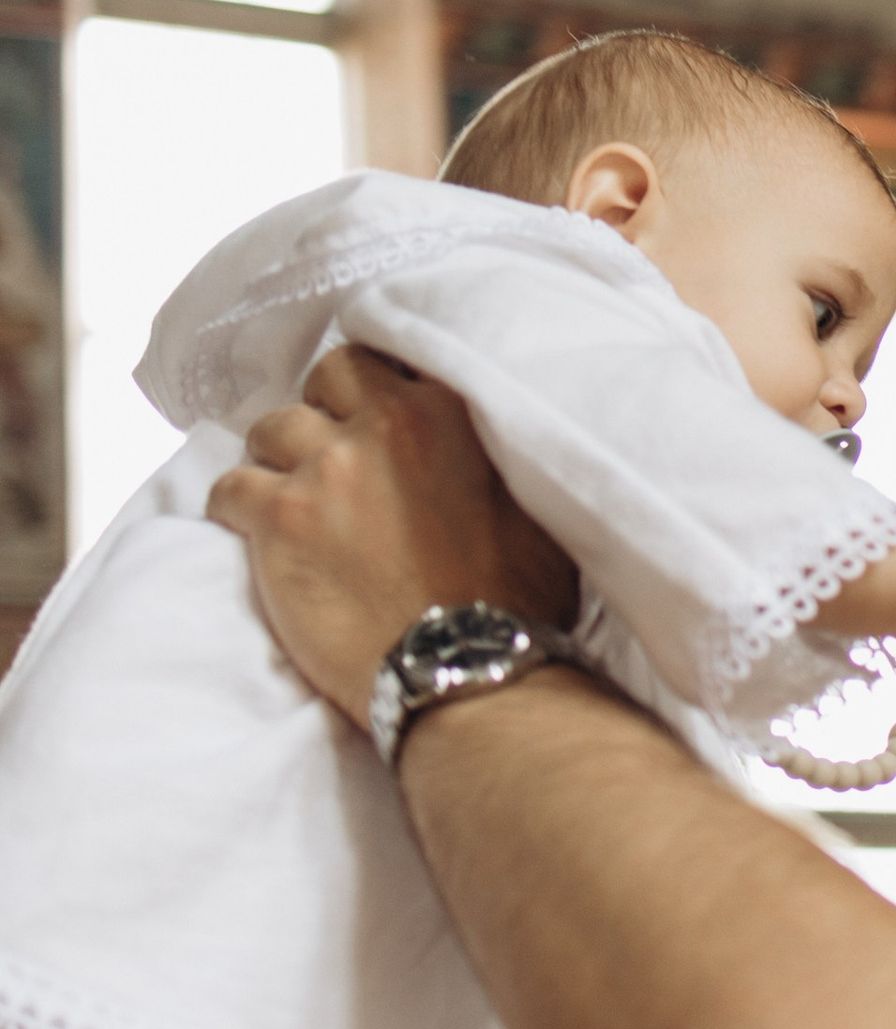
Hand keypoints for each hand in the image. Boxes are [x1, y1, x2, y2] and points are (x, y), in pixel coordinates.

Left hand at [206, 348, 576, 722]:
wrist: (468, 671)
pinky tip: (253, 531)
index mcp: (450, 409)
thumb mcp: (533, 500)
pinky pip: (229, 490)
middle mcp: (385, 423)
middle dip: (327, 408)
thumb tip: (481, 441)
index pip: (392, 358)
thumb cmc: (513, 601)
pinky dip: (236, 508)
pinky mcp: (279, 519)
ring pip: (271, 429)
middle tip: (335, 453)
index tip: (376, 414)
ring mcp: (326, 468)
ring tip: (294, 499)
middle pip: (329, 376)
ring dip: (279, 459)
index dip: (379, 389)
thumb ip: (493, 450)